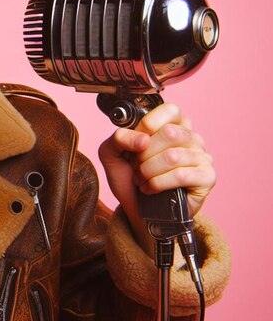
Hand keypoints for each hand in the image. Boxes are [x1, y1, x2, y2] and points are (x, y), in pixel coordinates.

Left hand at [98, 103, 215, 245]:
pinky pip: (181, 175)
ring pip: (172, 156)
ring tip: (142, 179)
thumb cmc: (129, 179)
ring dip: (148, 172)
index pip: (169, 110)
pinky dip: (158, 184)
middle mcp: (191, 137)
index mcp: (172, 124)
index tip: (136, 144)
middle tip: (137, 167)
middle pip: (169, 133)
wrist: (137, 211)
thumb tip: (142, 138)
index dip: (147, 125)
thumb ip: (118, 138)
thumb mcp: (112, 154)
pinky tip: (151, 189)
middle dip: (143, 155)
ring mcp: (202, 156)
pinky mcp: (207, 177)